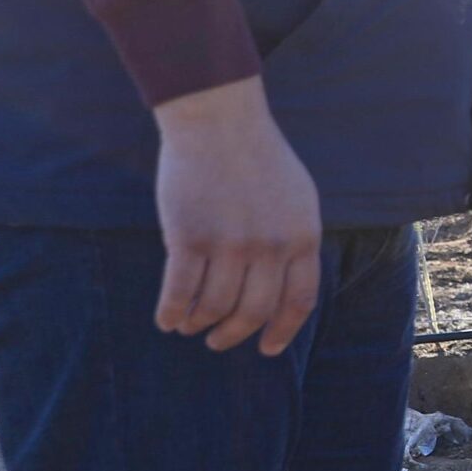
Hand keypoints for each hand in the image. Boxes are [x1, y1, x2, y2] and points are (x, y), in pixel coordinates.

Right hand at [151, 76, 322, 355]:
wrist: (219, 121)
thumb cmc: (258, 158)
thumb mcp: (298, 199)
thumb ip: (296, 241)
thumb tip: (287, 287)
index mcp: (303, 236)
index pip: (299, 300)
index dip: (282, 331)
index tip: (267, 349)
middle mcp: (271, 245)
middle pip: (254, 311)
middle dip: (234, 335)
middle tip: (219, 341)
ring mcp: (230, 243)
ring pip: (215, 307)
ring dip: (200, 324)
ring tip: (190, 326)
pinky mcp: (189, 237)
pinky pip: (179, 293)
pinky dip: (172, 313)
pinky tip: (167, 320)